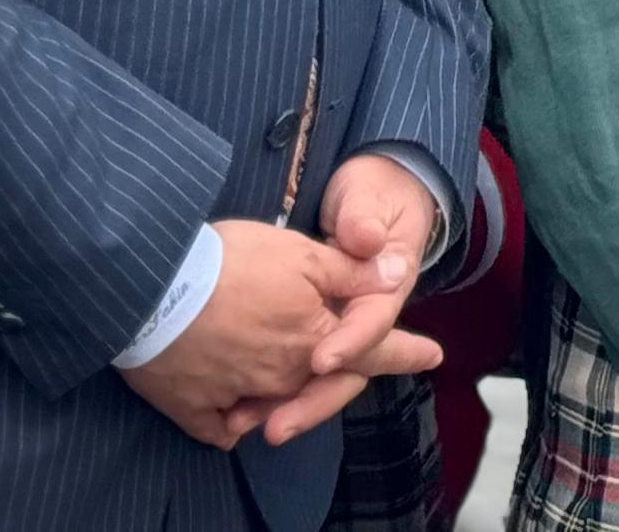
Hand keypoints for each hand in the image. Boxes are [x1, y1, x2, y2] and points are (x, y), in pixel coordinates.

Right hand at [119, 219, 420, 447]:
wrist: (149, 287)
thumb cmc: (228, 263)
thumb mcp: (300, 253)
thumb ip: (351, 271)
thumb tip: (396, 273)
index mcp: (313, 341)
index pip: (373, 349)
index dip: (405, 351)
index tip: (433, 356)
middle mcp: (282, 378)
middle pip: (322, 383)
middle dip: (338, 373)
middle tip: (346, 362)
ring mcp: (238, 399)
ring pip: (276, 404)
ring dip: (287, 395)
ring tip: (285, 376)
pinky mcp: (195, 410)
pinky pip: (225, 425)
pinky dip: (234, 416)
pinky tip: (237, 404)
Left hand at [242, 156, 450, 446]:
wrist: (378, 190)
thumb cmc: (372, 194)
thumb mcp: (367, 200)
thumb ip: (363, 221)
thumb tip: (369, 238)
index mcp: (385, 290)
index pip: (371, 324)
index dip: (349, 342)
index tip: (320, 358)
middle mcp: (361, 317)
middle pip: (343, 371)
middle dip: (310, 401)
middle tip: (275, 426)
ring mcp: (336, 327)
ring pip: (316, 381)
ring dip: (284, 404)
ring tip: (239, 422)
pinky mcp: (313, 331)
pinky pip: (294, 375)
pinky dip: (267, 394)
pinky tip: (233, 412)